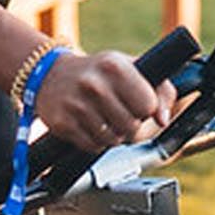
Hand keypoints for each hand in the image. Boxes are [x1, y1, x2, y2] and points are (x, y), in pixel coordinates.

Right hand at [32, 51, 176, 152]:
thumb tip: (164, 119)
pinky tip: (90, 124)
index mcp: (115, 67)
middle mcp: (95, 85)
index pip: (148, 105)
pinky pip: (93, 147)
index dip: (145, 108)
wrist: (50, 73)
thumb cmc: (98, 72)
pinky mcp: (63, 123)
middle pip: (132, 126)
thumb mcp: (131, 67)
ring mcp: (77, 105)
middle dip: (130, 124)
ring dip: (113, 135)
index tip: (135, 102)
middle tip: (119, 112)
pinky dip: (96, 141)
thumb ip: (160, 89)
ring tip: (104, 118)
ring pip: (113, 140)